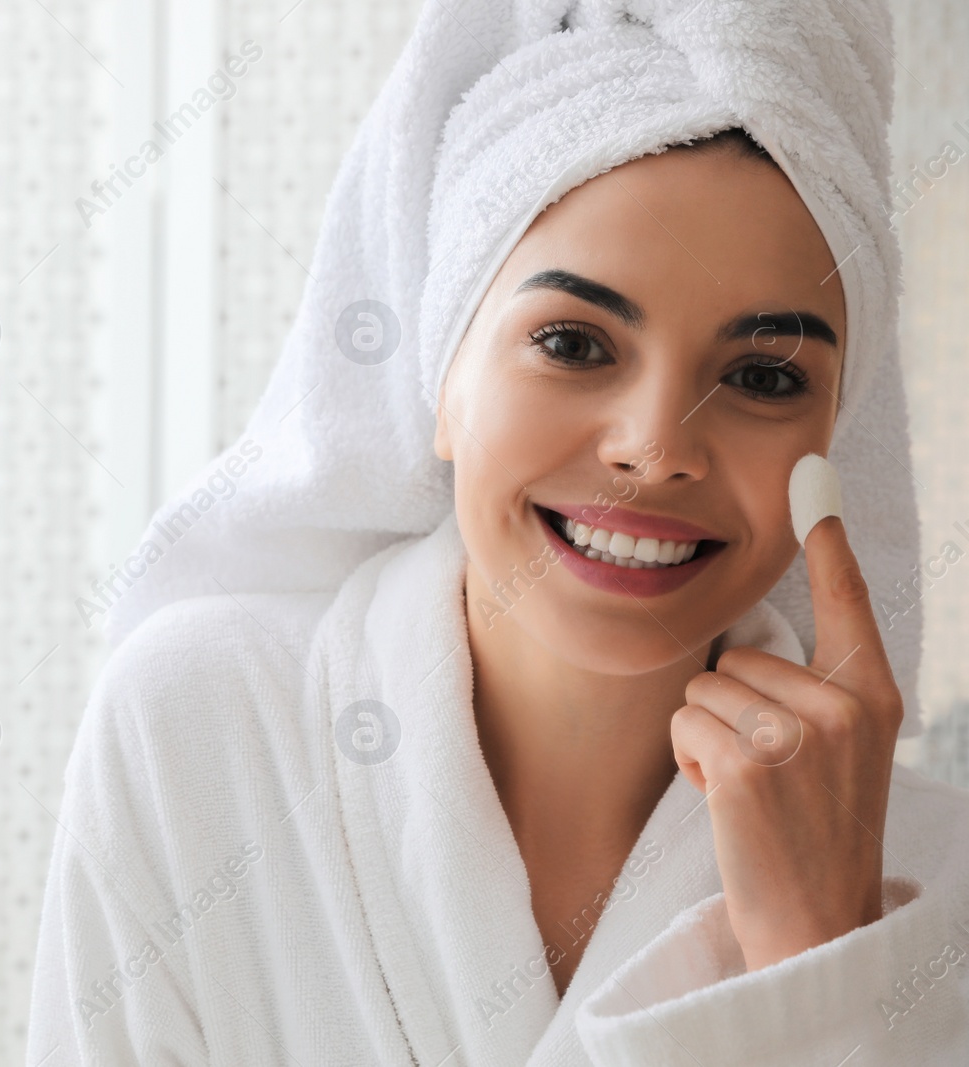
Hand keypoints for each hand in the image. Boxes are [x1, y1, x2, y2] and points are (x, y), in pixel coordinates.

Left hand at [670, 514, 904, 970]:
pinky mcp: (752, 762)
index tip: (811, 475)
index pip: (847, 602)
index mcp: (874, 696)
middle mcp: (845, 707)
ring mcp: (800, 735)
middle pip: (737, 655)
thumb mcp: (837, 752)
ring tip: (750, 790)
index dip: (826, 538)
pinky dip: (691, 761)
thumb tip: (751, 639)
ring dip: (707, 737)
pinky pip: (685, 721)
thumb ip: (809, 692)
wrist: (816, 920)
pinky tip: (729, 804)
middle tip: (769, 776)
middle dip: (731, 710)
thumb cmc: (813, 832)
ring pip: (703, 687)